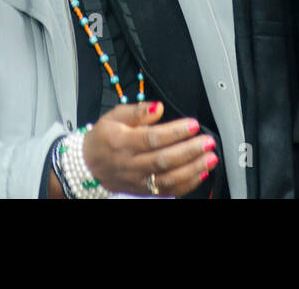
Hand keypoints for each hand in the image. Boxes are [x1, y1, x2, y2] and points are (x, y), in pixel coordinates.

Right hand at [82, 101, 218, 196]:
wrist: (89, 165)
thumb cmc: (104, 138)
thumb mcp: (113, 116)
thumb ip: (137, 111)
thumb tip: (158, 107)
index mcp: (123, 142)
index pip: (152, 138)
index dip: (175, 132)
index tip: (193, 125)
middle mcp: (131, 164)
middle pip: (164, 160)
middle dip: (189, 151)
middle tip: (207, 142)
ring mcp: (138, 180)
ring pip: (168, 179)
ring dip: (193, 169)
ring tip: (210, 158)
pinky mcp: (144, 191)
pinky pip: (168, 191)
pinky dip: (187, 184)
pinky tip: (201, 173)